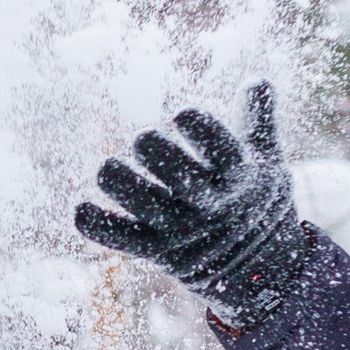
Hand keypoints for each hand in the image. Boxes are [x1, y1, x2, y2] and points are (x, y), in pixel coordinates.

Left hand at [74, 82, 308, 330]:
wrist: (262, 269)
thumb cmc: (256, 200)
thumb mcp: (269, 161)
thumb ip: (259, 119)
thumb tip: (259, 80)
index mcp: (239, 176)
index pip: (222, 150)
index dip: (201, 130)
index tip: (182, 113)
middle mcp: (211, 204)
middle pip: (183, 180)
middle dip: (159, 156)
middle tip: (142, 138)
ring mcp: (183, 230)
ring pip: (149, 209)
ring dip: (123, 187)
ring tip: (105, 167)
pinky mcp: (160, 250)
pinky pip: (127, 240)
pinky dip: (101, 227)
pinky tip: (80, 209)